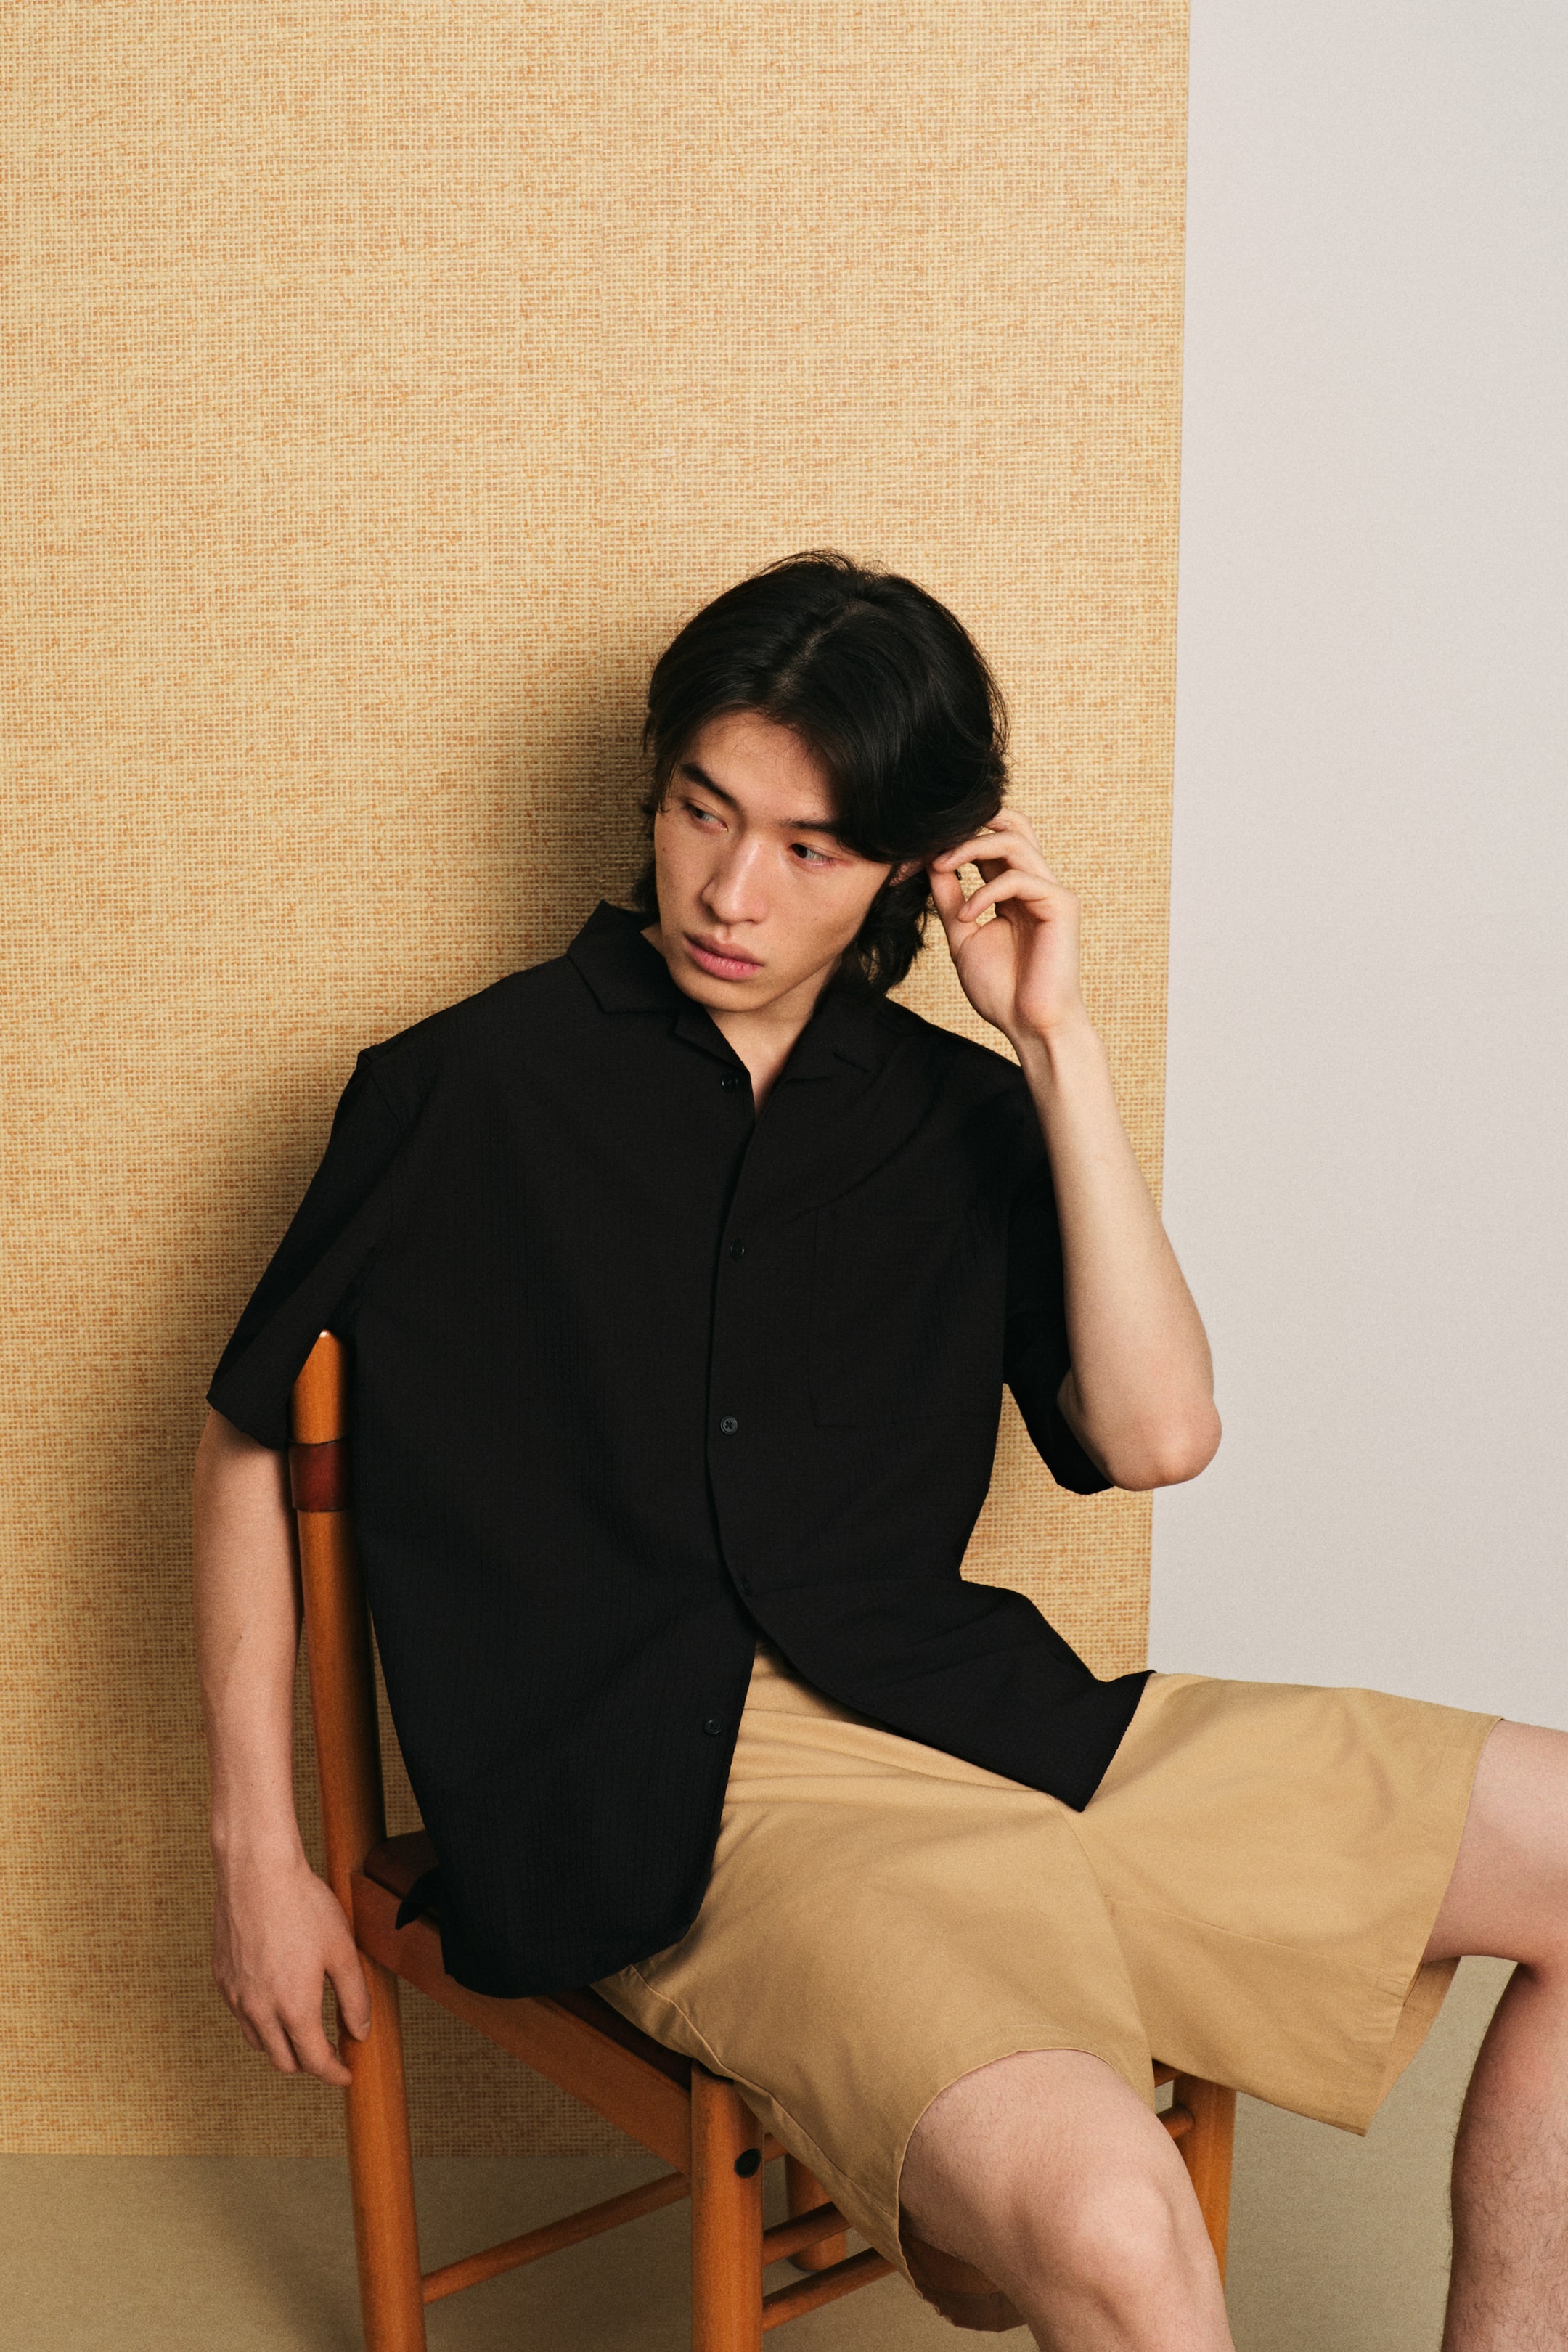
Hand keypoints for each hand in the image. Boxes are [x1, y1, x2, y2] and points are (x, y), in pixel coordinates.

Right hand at [212, 1848, 370, 2087]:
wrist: (257, 1871)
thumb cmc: (302, 1905)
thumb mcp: (342, 1950)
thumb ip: (354, 1997)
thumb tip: (361, 2031)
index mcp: (293, 2007)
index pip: (314, 2061)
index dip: (334, 2073)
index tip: (346, 2073)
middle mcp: (259, 2010)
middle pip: (283, 2061)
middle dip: (308, 2063)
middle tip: (327, 2050)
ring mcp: (235, 1996)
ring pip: (257, 2042)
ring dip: (280, 2045)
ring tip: (301, 2028)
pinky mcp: (221, 1979)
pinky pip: (240, 2016)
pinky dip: (259, 2021)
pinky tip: (274, 2001)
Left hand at [926, 810, 1087, 1047]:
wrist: (1031, 1027)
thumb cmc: (1002, 990)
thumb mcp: (963, 936)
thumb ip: (950, 898)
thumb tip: (930, 862)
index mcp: (1014, 890)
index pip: (990, 840)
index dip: (953, 839)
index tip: (914, 857)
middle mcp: (1035, 883)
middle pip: (1011, 822)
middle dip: (970, 824)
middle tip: (933, 843)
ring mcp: (1051, 891)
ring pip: (1014, 839)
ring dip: (970, 848)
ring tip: (940, 867)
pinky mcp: (1061, 905)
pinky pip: (1019, 878)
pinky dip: (984, 893)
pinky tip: (967, 917)